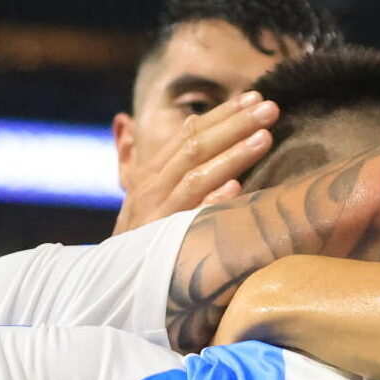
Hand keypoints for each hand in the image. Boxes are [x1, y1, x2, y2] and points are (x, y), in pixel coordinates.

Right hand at [114, 92, 276, 233]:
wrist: (108, 282)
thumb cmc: (137, 236)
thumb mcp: (144, 196)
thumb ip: (155, 161)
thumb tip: (146, 122)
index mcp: (152, 173)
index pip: (189, 134)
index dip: (222, 114)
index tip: (253, 97)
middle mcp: (152, 187)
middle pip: (196, 147)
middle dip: (234, 125)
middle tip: (270, 108)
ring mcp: (156, 213)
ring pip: (196, 177)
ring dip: (232, 155)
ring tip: (265, 137)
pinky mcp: (160, 241)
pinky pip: (189, 218)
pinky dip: (211, 201)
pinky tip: (236, 187)